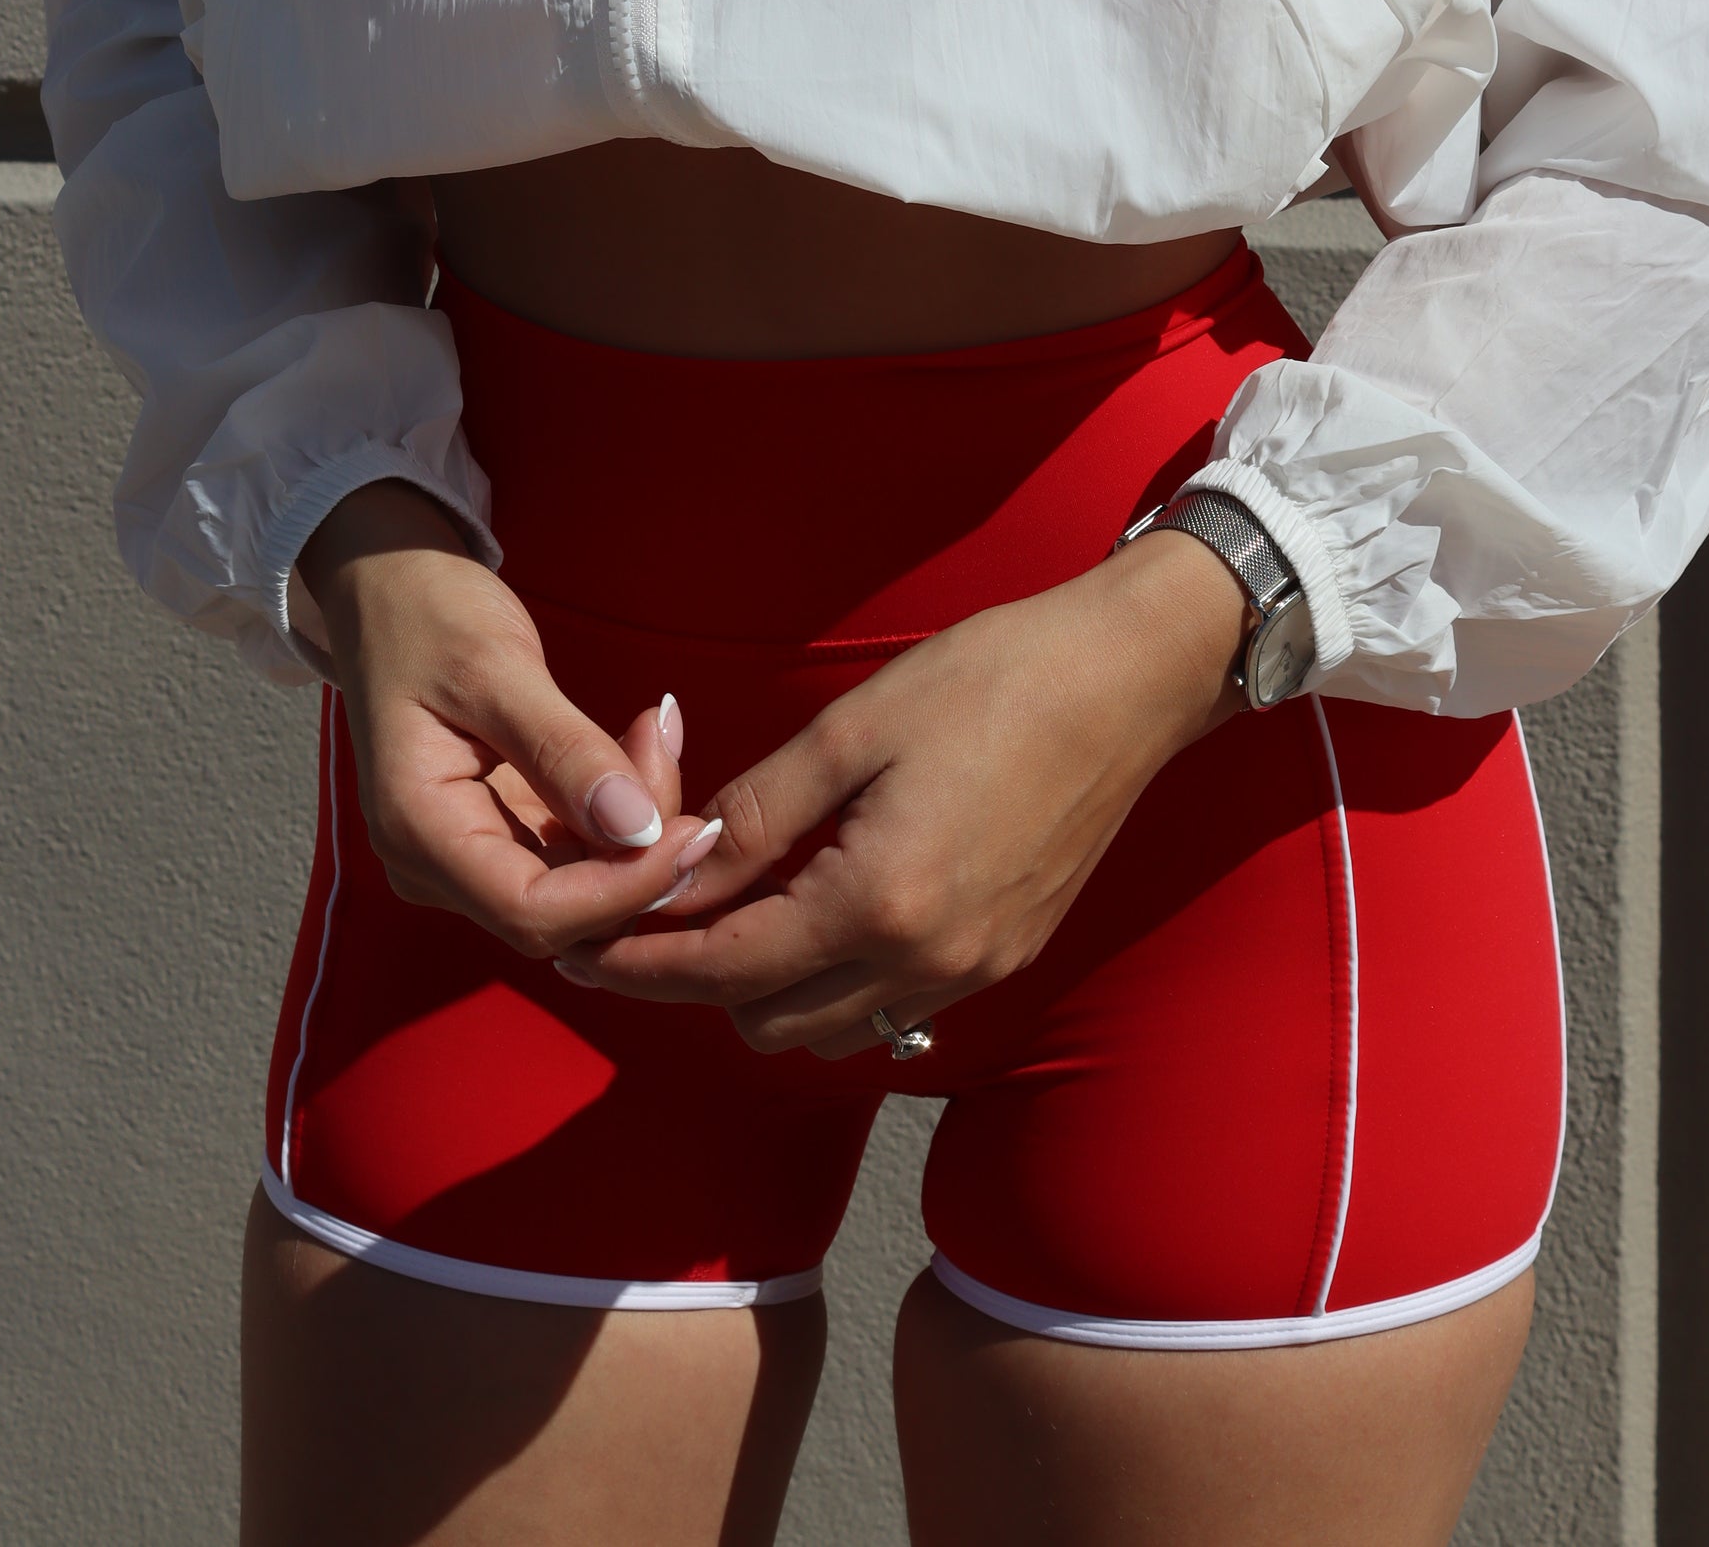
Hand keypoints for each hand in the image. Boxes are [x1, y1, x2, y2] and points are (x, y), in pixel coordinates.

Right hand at [298, 482, 720, 954]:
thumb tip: (640, 830)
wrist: (391, 590)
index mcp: (417, 833)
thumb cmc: (429, 616)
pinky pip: (579, 850)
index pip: (531, 912)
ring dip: (639, 823)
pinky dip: (623, 807)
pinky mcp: (504, 833)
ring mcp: (471, 855)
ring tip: (653, 729)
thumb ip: (564, 751)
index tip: (694, 833)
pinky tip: (638, 740)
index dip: (621, 891)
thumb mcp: (497, 668)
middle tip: (667, 745)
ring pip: (582, 885)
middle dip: (638, 849)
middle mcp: (438, 866)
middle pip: (565, 909)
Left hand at [555, 531, 1249, 1056]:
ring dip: (770, 988)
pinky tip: (821, 906)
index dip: (641, 962)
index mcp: (881, 903)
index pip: (726, 968)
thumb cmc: (991, 680)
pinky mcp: (1008, 955)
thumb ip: (757, 814)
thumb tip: (675, 866)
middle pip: (769, 1022)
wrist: (1129, 678)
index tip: (579, 947)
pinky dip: (838, 980)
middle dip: (700, 978)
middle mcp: (930, 961)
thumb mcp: (852, 730)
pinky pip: (893, 1005)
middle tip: (658, 908)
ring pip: (832, 1029)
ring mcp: (977, 969)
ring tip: (737, 905)